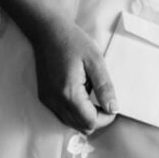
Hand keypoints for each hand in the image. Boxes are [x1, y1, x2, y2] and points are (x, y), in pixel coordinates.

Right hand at [30, 15, 118, 133]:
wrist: (48, 31)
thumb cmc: (73, 41)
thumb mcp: (95, 60)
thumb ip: (105, 87)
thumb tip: (113, 108)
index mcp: (69, 93)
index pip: (90, 122)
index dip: (106, 118)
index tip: (113, 105)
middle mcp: (55, 101)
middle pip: (81, 126)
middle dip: (96, 118)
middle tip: (104, 99)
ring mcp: (48, 100)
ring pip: (70, 123)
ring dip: (85, 116)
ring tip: (92, 94)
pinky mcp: (45, 97)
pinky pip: (62, 114)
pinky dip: (74, 111)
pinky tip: (80, 93)